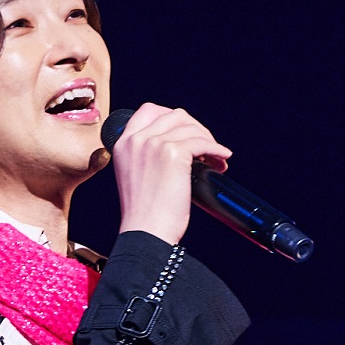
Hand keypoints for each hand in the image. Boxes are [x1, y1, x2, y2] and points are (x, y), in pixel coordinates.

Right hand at [113, 103, 231, 245]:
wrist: (145, 233)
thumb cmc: (144, 215)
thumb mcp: (135, 176)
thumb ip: (147, 156)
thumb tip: (180, 146)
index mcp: (123, 144)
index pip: (149, 111)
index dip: (172, 117)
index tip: (186, 132)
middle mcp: (136, 140)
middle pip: (175, 115)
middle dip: (195, 129)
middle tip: (206, 148)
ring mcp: (154, 144)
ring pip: (191, 128)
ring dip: (209, 140)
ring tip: (215, 159)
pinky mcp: (173, 153)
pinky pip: (202, 142)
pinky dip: (216, 149)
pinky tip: (221, 159)